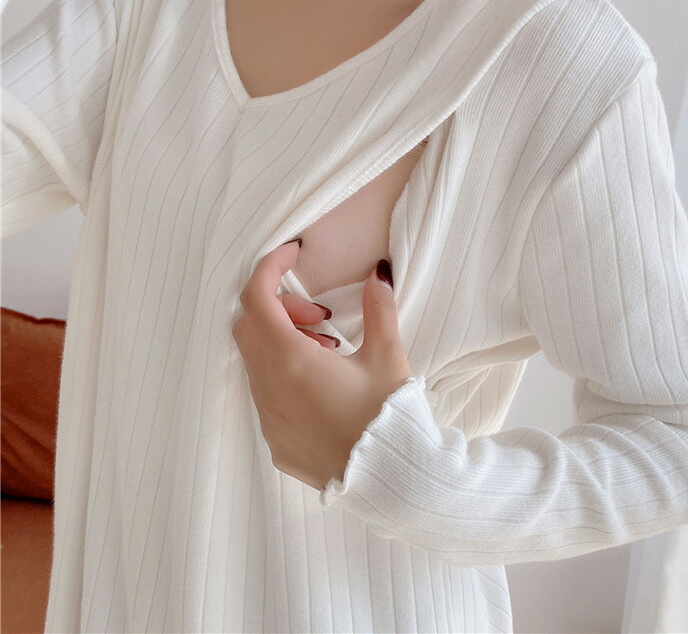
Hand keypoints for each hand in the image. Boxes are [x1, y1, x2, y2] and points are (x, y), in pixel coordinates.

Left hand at [232, 240, 412, 490]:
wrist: (391, 481)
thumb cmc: (389, 416)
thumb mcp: (387, 356)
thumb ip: (378, 307)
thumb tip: (378, 272)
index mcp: (291, 361)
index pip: (256, 296)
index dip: (270, 266)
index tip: (293, 255)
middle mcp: (268, 388)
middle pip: (248, 325)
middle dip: (279, 307)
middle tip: (321, 318)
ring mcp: (267, 417)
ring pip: (253, 360)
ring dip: (281, 342)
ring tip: (328, 352)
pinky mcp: (274, 440)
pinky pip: (263, 392)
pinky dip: (280, 373)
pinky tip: (320, 385)